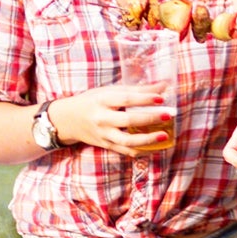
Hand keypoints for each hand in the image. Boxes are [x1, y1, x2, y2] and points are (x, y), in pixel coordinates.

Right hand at [49, 85, 173, 155]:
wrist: (68, 119)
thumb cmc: (93, 101)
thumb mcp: (110, 91)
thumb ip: (136, 90)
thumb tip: (163, 86)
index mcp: (102, 100)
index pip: (125, 99)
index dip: (144, 98)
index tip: (161, 97)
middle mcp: (102, 118)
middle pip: (128, 120)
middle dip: (150, 118)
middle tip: (168, 115)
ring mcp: (104, 134)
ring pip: (127, 141)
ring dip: (148, 140)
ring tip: (164, 136)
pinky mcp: (106, 146)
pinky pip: (126, 151)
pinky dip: (142, 150)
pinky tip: (156, 147)